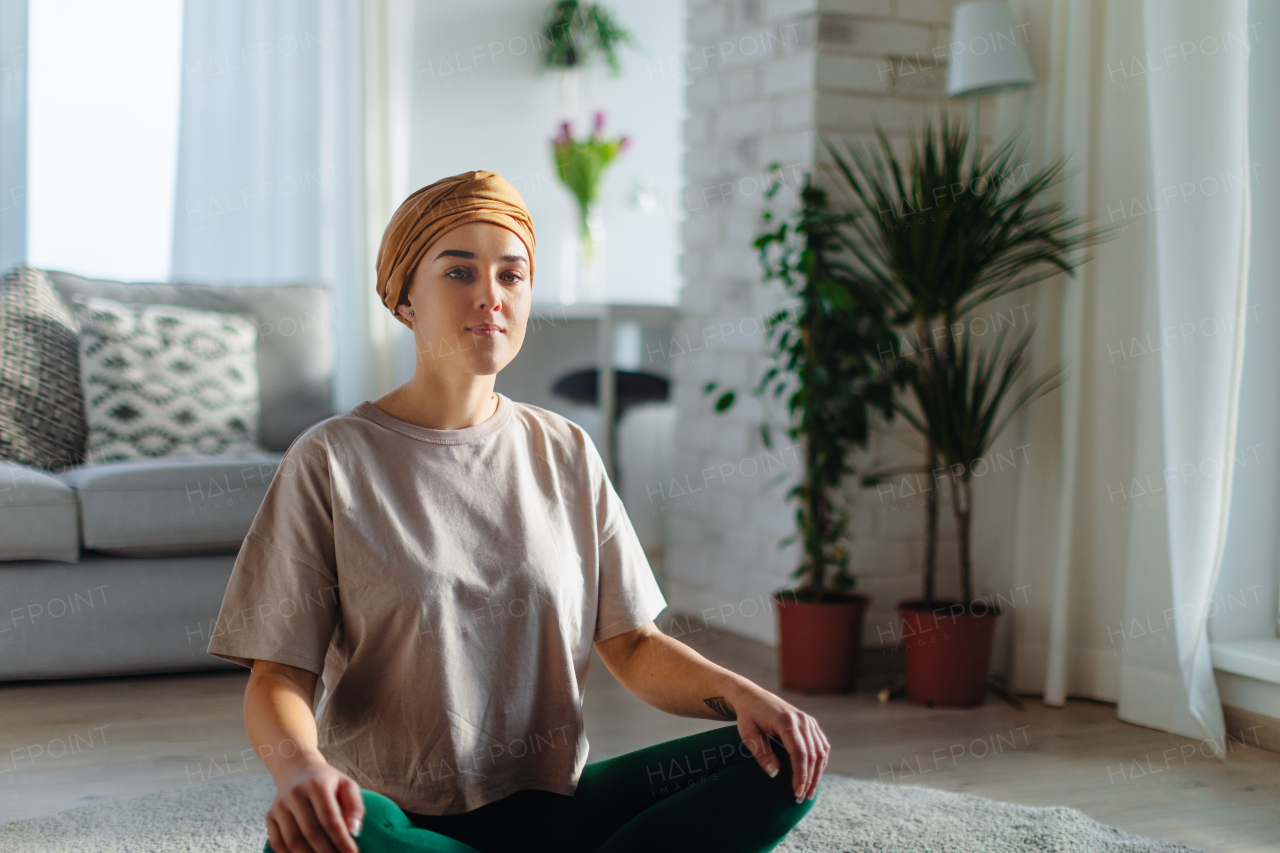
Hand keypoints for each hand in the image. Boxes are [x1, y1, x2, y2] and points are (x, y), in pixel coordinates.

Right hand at [266, 752, 364, 852]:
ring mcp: (280, 805)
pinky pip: (277, 842)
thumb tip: (354, 831)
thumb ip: (355, 806)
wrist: (297, 769)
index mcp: (318, 785)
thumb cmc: (327, 781)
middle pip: (312, 832)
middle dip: (327, 852)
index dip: (342, 840)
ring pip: (293, 840)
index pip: (330, 820)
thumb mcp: (347, 785)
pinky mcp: (270, 815)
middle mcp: (295, 794)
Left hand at [728, 684, 828, 802]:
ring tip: (809, 792)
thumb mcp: (747, 734)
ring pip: (820, 751)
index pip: (799, 753)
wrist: (752, 696)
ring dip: (817, 773)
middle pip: (813, 754)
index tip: (796, 792)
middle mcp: (801, 719)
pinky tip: (814, 776)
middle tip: (802, 798)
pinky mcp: (810, 723)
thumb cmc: (748, 716)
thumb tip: (774, 774)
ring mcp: (808, 720)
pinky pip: (821, 745)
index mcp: (786, 720)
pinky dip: (820, 762)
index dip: (800, 775)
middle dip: (809, 779)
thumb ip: (761, 753)